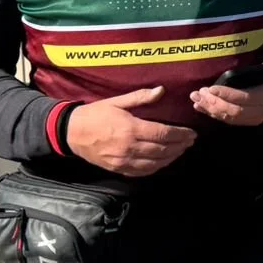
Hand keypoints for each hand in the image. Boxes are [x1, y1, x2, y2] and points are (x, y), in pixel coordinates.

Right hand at [66, 86, 197, 175]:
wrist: (71, 132)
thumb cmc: (95, 114)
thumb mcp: (117, 102)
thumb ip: (140, 97)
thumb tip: (161, 90)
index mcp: (131, 129)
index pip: (163, 134)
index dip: (181, 135)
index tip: (192, 133)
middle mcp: (129, 147)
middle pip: (162, 150)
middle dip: (180, 146)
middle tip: (190, 142)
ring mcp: (123, 161)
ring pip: (155, 163)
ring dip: (171, 157)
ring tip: (181, 150)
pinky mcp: (118, 169)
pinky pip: (142, 172)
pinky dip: (156, 167)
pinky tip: (163, 161)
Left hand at [189, 65, 262, 128]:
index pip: (245, 98)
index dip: (228, 95)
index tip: (211, 88)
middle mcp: (259, 112)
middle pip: (233, 111)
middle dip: (214, 103)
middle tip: (199, 93)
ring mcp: (251, 119)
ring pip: (228, 117)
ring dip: (210, 109)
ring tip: (195, 99)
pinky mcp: (244, 122)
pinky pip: (227, 120)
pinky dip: (212, 114)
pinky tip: (199, 107)